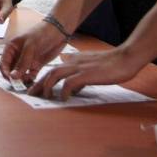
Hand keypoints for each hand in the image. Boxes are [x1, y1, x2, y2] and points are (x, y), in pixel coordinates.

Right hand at [0, 21, 67, 83]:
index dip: (5, 72)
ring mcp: (26, 61)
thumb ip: (22, 62)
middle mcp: (17, 56)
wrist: (58, 32)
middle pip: (11, 71)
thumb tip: (13, 77)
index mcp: (12, 48)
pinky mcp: (36, 66)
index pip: (3, 63)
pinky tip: (33, 78)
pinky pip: (30, 75)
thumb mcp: (30, 47)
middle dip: (14, 78)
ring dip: (22, 80)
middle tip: (19, 84)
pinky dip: (31, 79)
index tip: (10, 79)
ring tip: (27, 80)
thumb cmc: (41, 34)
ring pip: (20, 75)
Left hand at [27, 45, 144, 99]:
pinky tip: (63, 99)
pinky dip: (63, 91)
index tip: (38, 88)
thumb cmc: (112, 65)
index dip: (44, 78)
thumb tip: (72, 89)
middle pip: (49, 71)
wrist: (125, 58)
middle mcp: (73, 61)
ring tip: (44, 97)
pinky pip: (69, 83)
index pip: (55, 68)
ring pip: (54, 75)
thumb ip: (81, 76)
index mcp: (74, 59)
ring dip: (46, 86)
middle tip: (31, 94)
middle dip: (38, 83)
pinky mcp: (86, 74)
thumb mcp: (92, 69)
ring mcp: (79, 67)